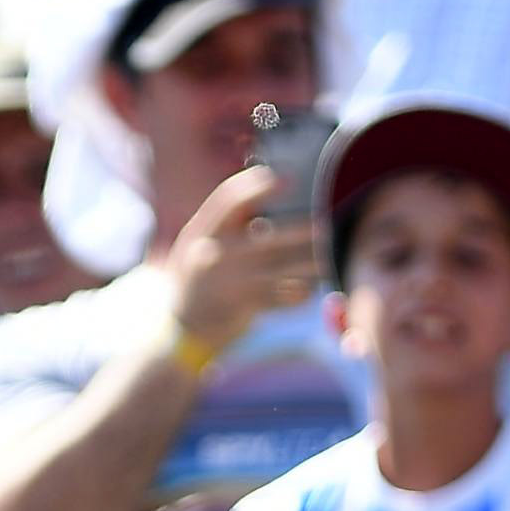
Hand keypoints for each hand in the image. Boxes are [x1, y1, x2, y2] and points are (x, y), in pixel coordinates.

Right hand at [162, 165, 320, 355]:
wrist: (180, 332)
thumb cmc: (198, 280)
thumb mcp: (197, 244)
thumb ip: (227, 221)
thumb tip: (266, 185)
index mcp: (201, 231)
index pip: (229, 199)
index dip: (258, 186)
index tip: (289, 179)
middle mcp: (212, 253)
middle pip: (267, 240)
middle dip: (301, 233)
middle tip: (328, 225)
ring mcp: (226, 282)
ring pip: (279, 271)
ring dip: (308, 265)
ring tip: (330, 260)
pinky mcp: (239, 306)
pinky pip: (279, 298)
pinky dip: (298, 294)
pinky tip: (311, 290)